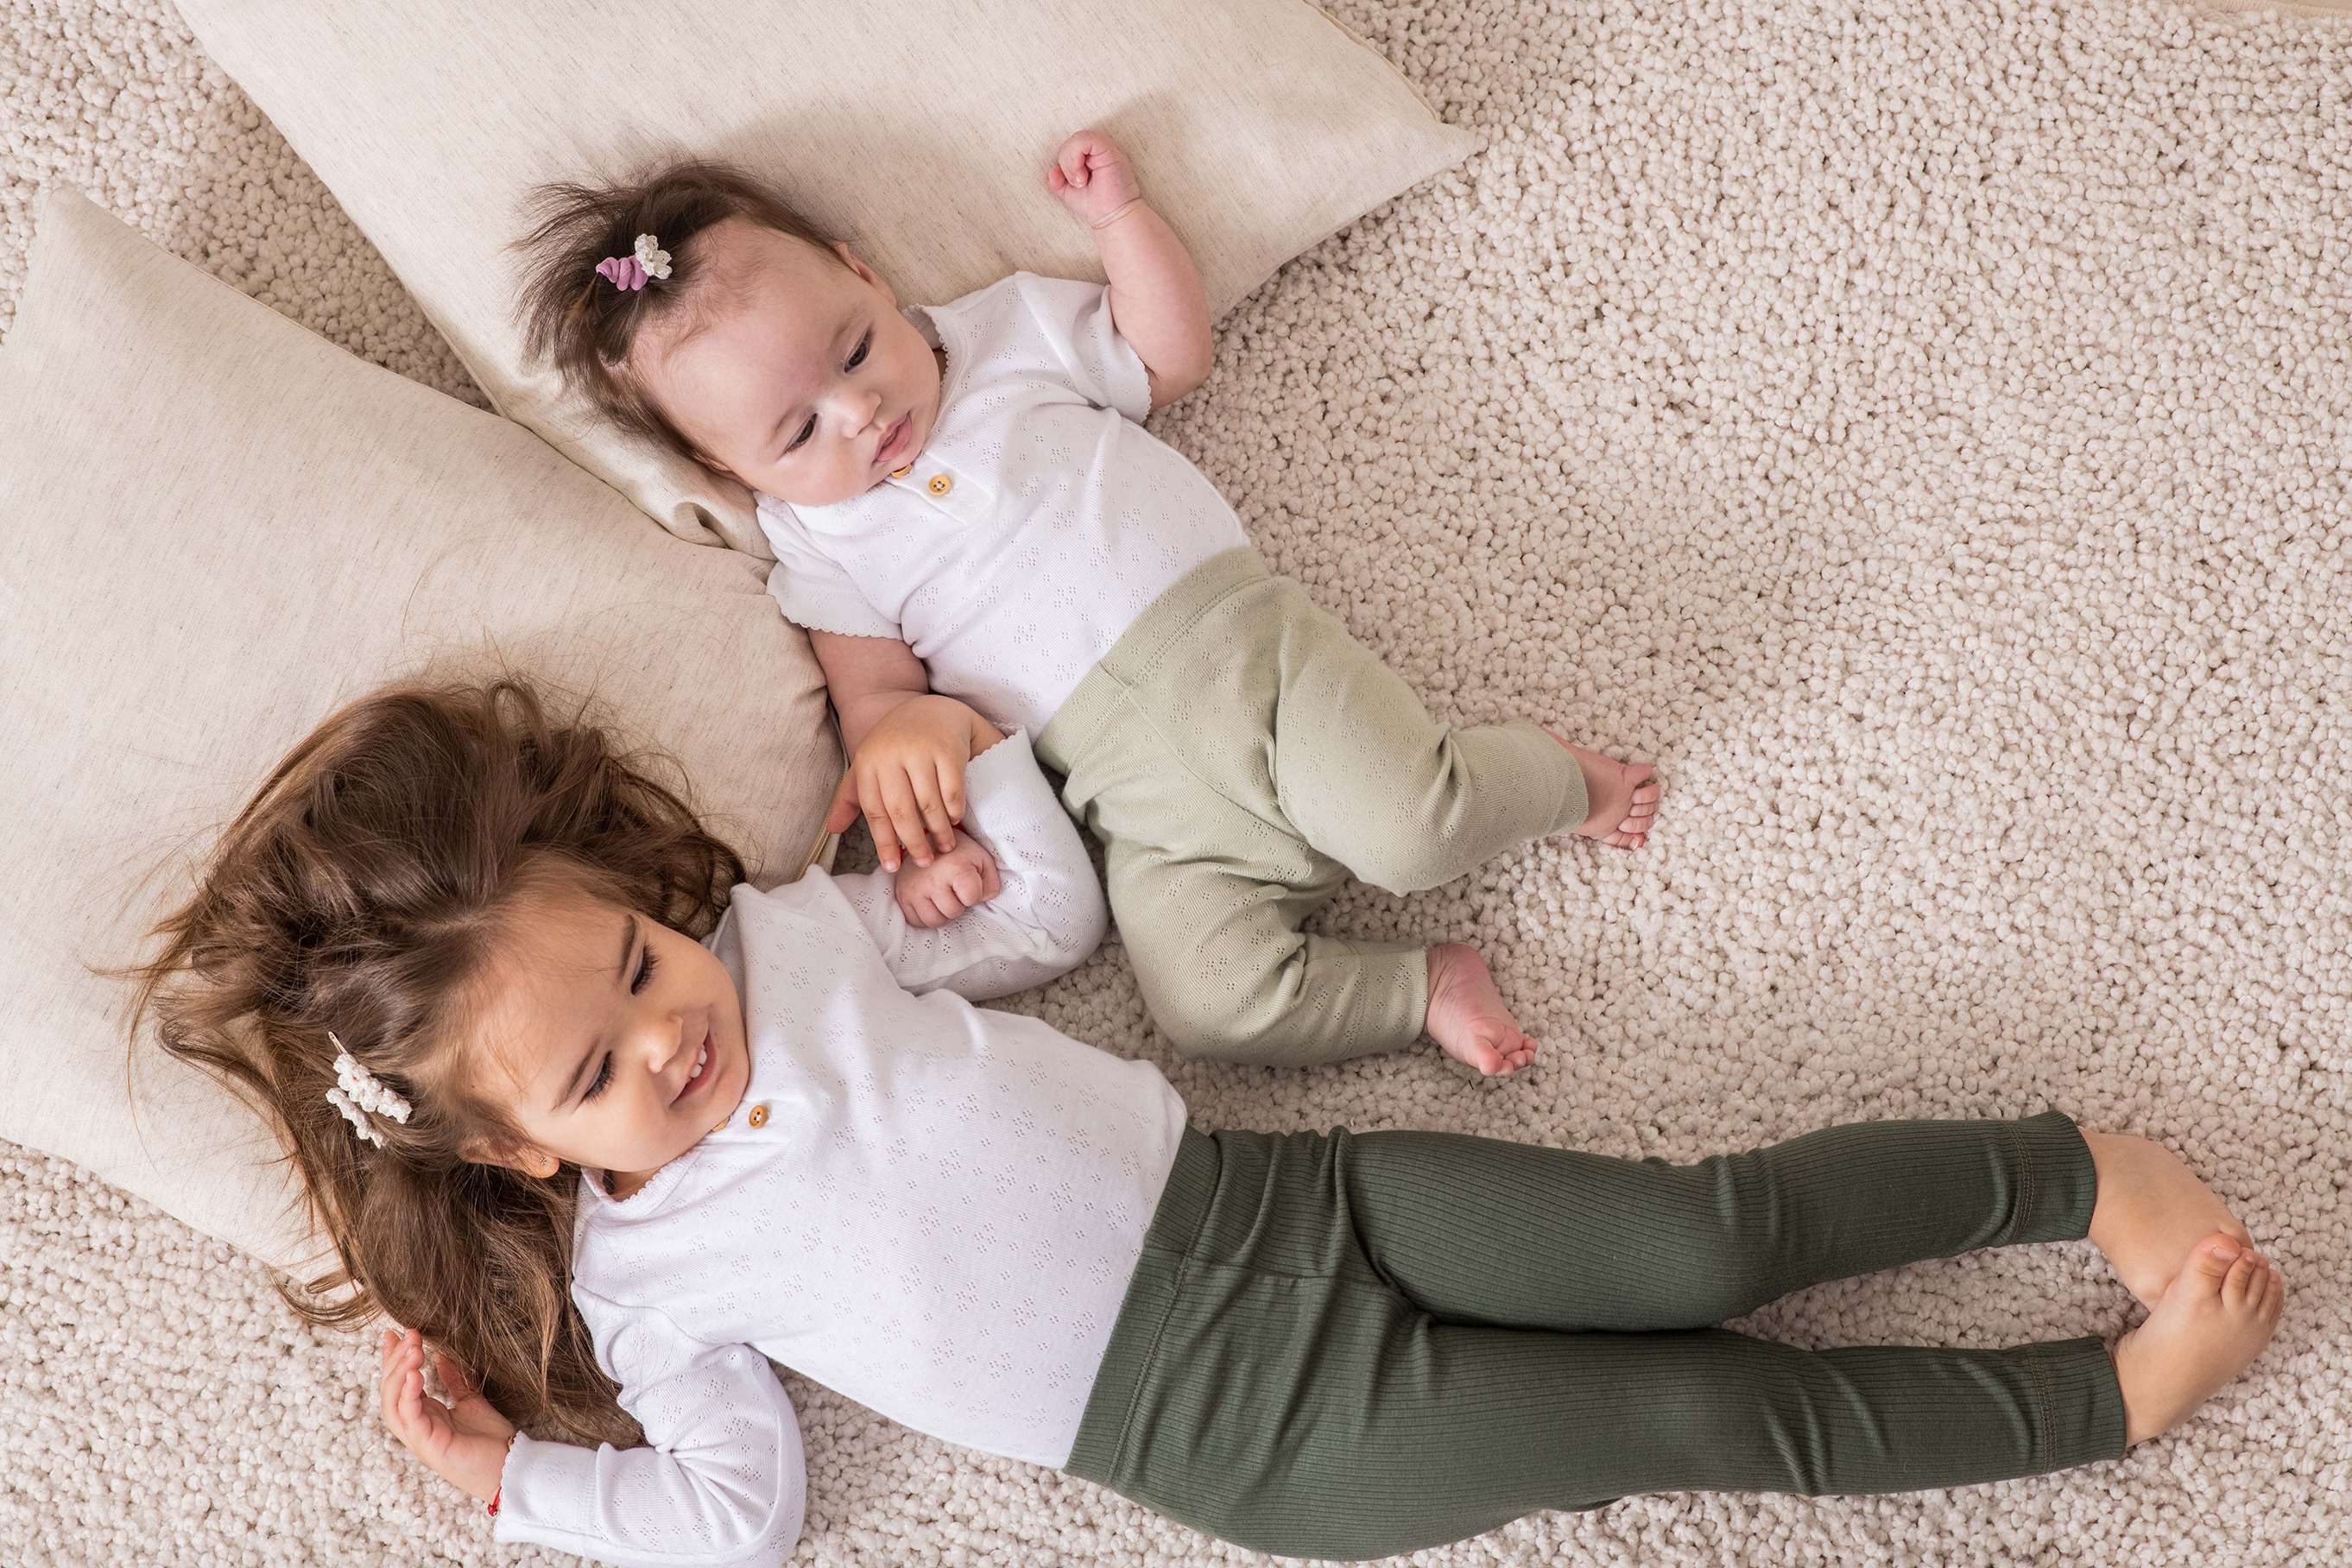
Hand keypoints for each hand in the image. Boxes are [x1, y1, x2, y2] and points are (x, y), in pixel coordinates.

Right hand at [378, 1325, 516, 1504]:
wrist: (511, 1466)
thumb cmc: (492, 1440)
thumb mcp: (471, 1401)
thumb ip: (455, 1381)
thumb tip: (442, 1356)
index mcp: (425, 1416)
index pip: (399, 1385)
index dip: (393, 1360)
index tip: (395, 1333)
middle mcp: (417, 1427)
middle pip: (390, 1393)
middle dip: (394, 1361)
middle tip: (406, 1334)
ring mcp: (420, 1438)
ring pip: (392, 1405)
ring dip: (398, 1375)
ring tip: (412, 1349)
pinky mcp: (428, 1446)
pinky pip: (410, 1418)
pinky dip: (409, 1395)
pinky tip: (415, 1374)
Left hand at [825, 695, 1003, 871]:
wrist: (929, 709)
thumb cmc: (896, 745)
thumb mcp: (869, 765)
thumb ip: (851, 796)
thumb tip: (833, 830)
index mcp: (868, 762)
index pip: (874, 811)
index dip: (883, 843)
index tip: (892, 867)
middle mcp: (891, 755)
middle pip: (901, 811)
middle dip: (913, 842)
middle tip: (924, 862)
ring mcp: (920, 750)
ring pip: (928, 804)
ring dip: (939, 831)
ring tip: (945, 847)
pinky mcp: (947, 748)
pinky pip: (951, 790)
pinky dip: (954, 810)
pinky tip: (956, 820)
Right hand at [892, 829, 1002, 927]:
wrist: (926, 842)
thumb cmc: (957, 854)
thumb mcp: (982, 860)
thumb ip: (991, 882)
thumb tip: (984, 900)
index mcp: (955, 867)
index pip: (971, 898)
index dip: (974, 894)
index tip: (968, 883)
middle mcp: (932, 879)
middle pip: (952, 912)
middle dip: (958, 905)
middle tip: (953, 891)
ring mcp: (914, 888)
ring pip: (933, 921)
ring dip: (941, 913)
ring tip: (942, 897)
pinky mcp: (901, 896)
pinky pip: (916, 921)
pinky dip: (925, 916)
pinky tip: (929, 901)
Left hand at [1046, 128, 1143, 227]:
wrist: (1113, 216)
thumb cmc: (1097, 204)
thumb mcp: (1069, 192)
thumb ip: (1057, 182)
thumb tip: (1052, 171)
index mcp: (1090, 155)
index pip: (1069, 146)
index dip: (1064, 163)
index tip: (1073, 183)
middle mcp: (1098, 149)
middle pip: (1071, 141)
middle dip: (1066, 163)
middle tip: (1077, 183)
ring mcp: (1105, 147)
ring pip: (1077, 138)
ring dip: (1071, 161)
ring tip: (1081, 180)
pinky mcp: (1110, 149)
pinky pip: (1085, 139)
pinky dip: (1076, 157)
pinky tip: (1083, 175)